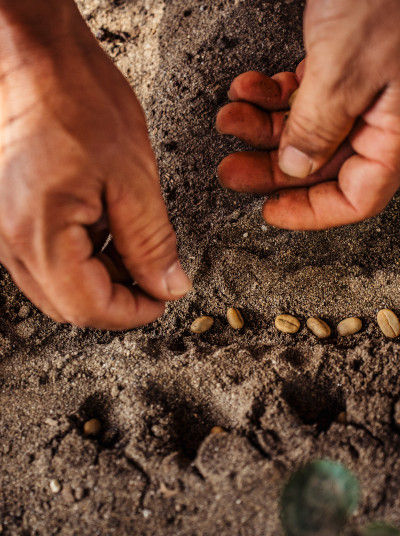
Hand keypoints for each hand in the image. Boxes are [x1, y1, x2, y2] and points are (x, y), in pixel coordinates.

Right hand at [0, 0, 190, 328]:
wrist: (38, 59)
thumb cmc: (79, 101)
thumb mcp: (133, 178)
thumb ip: (151, 243)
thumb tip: (168, 286)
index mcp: (40, 237)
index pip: (90, 309)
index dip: (135, 311)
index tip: (166, 295)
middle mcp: (12, 243)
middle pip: (72, 305)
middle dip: (120, 297)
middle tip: (154, 270)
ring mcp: (7, 232)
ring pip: (61, 285)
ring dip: (104, 277)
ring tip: (132, 240)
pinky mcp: (12, 217)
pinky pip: (50, 259)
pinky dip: (85, 257)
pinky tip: (107, 227)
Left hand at [217, 0, 399, 228]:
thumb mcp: (344, 66)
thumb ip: (319, 125)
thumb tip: (296, 168)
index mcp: (395, 131)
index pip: (356, 197)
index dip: (310, 211)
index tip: (268, 212)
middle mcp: (378, 117)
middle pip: (319, 165)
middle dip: (268, 168)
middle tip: (231, 170)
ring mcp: (357, 92)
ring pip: (301, 130)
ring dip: (258, 127)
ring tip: (228, 118)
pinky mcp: (337, 65)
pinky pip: (298, 96)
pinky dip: (267, 94)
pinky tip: (246, 88)